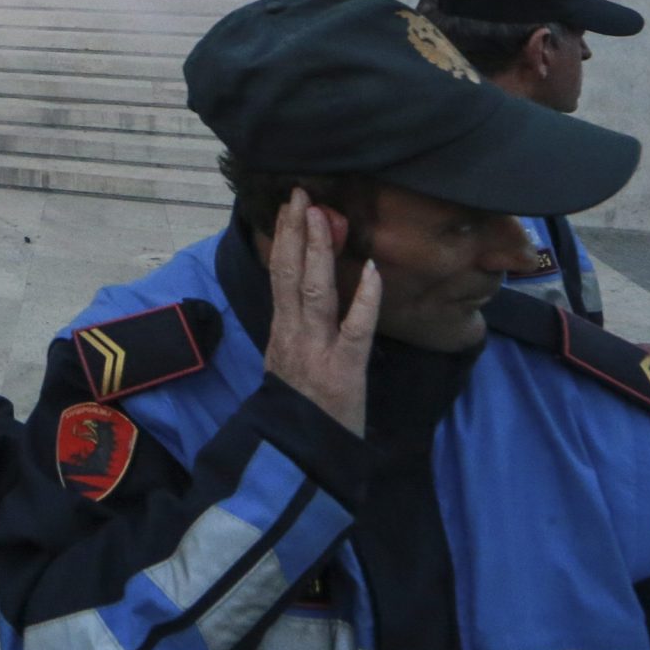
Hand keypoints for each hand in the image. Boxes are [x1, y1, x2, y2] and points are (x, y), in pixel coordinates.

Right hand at [260, 189, 380, 436]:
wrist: (300, 454)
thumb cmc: (300, 409)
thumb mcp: (285, 362)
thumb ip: (293, 327)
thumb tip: (302, 292)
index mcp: (281, 329)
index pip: (279, 273)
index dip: (284, 237)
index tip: (290, 206)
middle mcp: (293, 332)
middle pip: (290, 273)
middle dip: (296, 231)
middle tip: (303, 194)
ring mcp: (317, 349)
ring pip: (315, 291)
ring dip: (320, 251)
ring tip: (325, 217)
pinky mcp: (344, 368)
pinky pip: (355, 329)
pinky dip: (364, 299)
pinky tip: (370, 271)